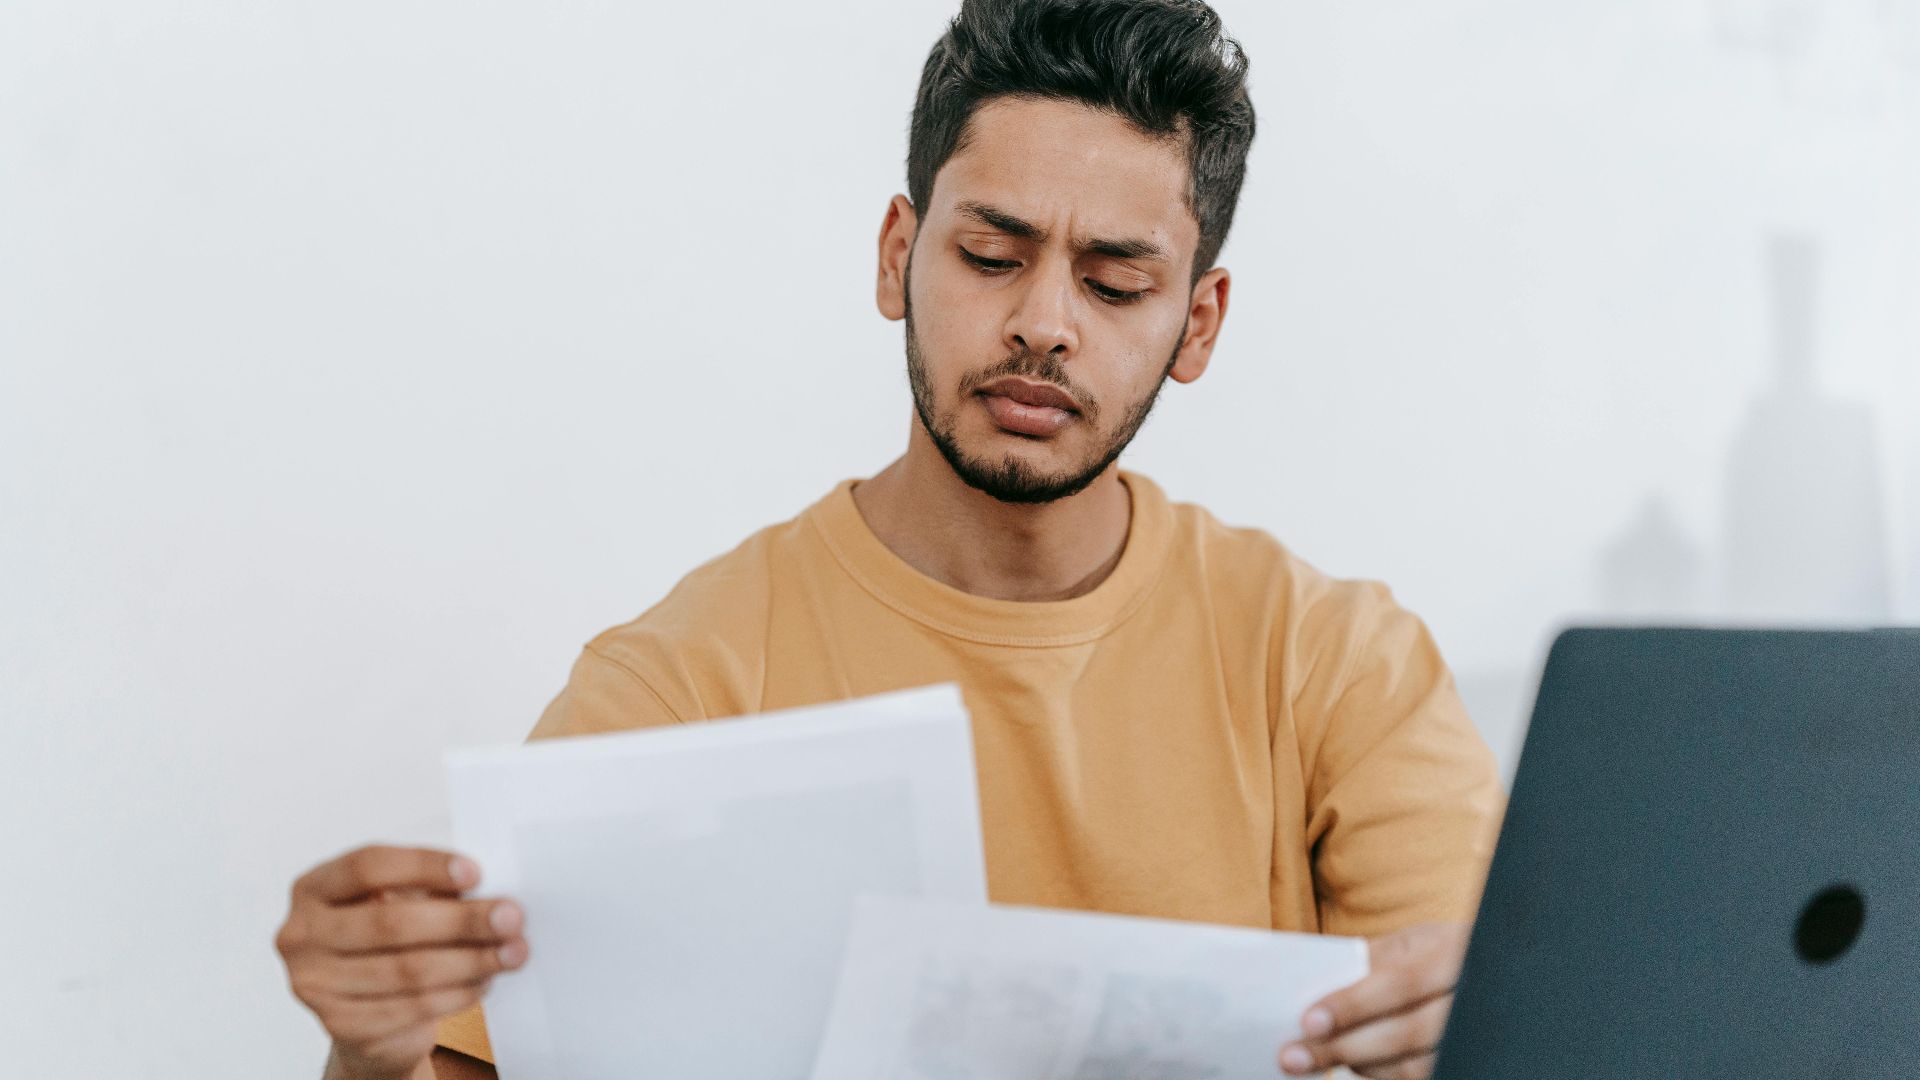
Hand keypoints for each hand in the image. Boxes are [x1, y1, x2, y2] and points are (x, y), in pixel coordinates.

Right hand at [275, 844, 528, 1079]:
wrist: (367, 1016)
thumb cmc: (386, 943)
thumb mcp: (397, 902)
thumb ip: (430, 891)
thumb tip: (490, 893)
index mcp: (313, 889)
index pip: (367, 866)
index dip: (424, 866)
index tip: (476, 872)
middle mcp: (302, 935)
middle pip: (390, 922)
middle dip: (461, 920)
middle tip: (512, 916)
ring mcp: (315, 985)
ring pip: (407, 970)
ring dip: (471, 960)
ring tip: (513, 952)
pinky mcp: (341, 1026)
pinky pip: (412, 1007)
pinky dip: (458, 993)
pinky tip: (485, 981)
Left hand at [1277, 921, 1468, 1079]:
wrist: (1492, 973)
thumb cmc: (1439, 955)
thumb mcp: (1412, 944)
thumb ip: (1371, 961)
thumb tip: (1312, 986)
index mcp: (1455, 951)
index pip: (1400, 982)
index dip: (1353, 1004)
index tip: (1308, 1021)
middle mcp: (1473, 997)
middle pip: (1406, 1033)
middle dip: (1344, 1046)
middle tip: (1293, 1057)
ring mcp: (1478, 1037)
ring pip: (1416, 1066)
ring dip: (1360, 1066)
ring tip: (1315, 1061)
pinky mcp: (1471, 1063)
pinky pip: (1423, 1077)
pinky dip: (1381, 1076)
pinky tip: (1354, 1067)